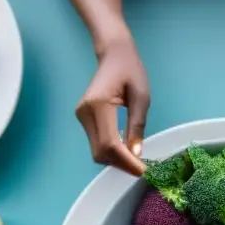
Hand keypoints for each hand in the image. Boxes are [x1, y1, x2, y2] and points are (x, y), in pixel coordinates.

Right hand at [76, 37, 148, 175]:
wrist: (113, 54)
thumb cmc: (130, 70)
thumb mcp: (141, 97)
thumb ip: (137, 125)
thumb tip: (136, 154)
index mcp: (99, 105)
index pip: (110, 143)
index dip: (126, 162)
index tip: (143, 170)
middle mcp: (85, 113)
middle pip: (101, 152)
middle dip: (121, 164)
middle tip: (143, 168)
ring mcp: (81, 117)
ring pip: (97, 151)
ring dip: (116, 160)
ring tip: (136, 159)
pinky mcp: (83, 119)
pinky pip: (96, 144)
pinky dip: (111, 152)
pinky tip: (126, 150)